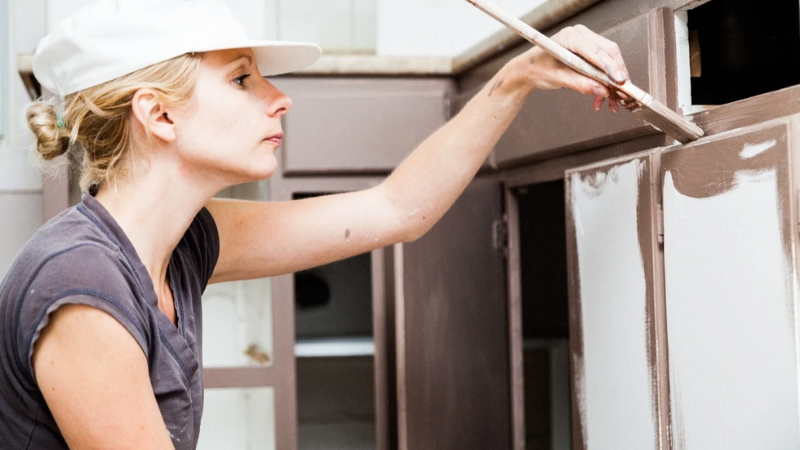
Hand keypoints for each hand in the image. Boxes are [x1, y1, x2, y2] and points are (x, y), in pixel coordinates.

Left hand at [511, 24, 632, 112]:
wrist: (528, 69)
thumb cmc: (537, 69)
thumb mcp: (557, 78)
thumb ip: (580, 84)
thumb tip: (602, 91)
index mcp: (571, 37)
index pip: (597, 51)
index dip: (611, 67)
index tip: (621, 81)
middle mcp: (581, 35)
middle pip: (609, 53)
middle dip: (617, 74)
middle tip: (621, 94)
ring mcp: (586, 41)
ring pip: (610, 59)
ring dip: (613, 81)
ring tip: (611, 102)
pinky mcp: (588, 50)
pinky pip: (604, 64)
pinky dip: (606, 80)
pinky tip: (602, 96)